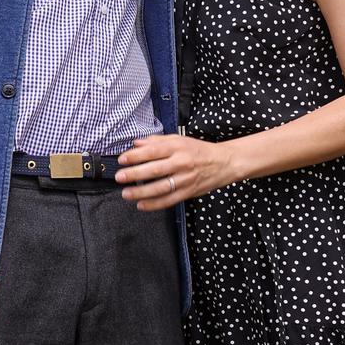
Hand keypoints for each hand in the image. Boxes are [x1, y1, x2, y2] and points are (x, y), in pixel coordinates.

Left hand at [116, 132, 234, 209]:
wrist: (224, 163)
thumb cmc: (199, 150)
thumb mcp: (179, 140)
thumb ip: (157, 141)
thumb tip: (136, 143)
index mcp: (178, 147)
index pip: (153, 151)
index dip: (136, 156)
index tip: (122, 160)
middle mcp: (181, 163)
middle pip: (155, 169)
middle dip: (135, 174)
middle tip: (120, 177)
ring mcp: (185, 179)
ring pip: (160, 187)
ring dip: (141, 192)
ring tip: (126, 193)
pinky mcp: (189, 192)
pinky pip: (169, 200)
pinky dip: (154, 204)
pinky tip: (141, 205)